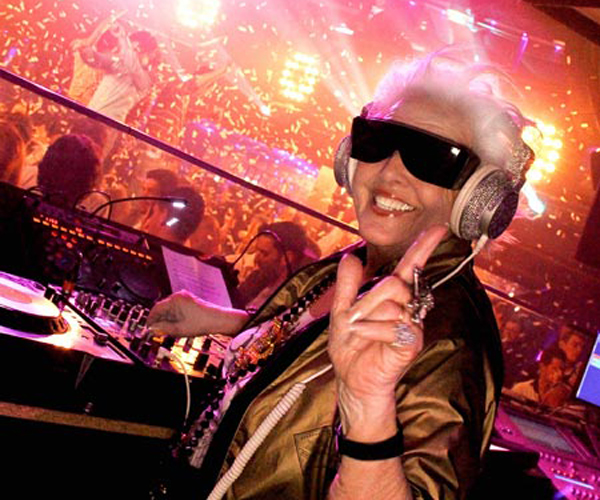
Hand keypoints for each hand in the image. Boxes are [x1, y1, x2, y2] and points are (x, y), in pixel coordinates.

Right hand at [147, 290, 206, 335]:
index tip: (148, 328)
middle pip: (163, 308)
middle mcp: (179, 296)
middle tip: (158, 331)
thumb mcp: (179, 329)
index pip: (156, 309)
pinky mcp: (190, 301)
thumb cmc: (202, 323)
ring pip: (170, 309)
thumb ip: (163, 329)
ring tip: (169, 330)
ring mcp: (185, 298)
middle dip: (159, 320)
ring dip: (167, 319)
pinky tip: (176, 325)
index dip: (150, 319)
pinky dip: (174, 317)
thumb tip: (152, 329)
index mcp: (174, 300)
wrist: (218, 320)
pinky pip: (177, 308)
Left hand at [328, 225, 446, 431]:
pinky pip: (393, 325)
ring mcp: (412, 325)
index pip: (410, 267)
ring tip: (358, 331)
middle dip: (368, 299)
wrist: (352, 378)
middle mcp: (407, 307)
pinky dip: (370, 330)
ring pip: (393, 303)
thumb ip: (347, 285)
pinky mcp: (411, 342)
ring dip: (365, 317)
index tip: (439, 229)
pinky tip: (362, 336)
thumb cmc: (351, 346)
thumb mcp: (341, 311)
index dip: (423, 247)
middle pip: (395, 284)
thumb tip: (351, 258)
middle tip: (353, 317)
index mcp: (392, 296)